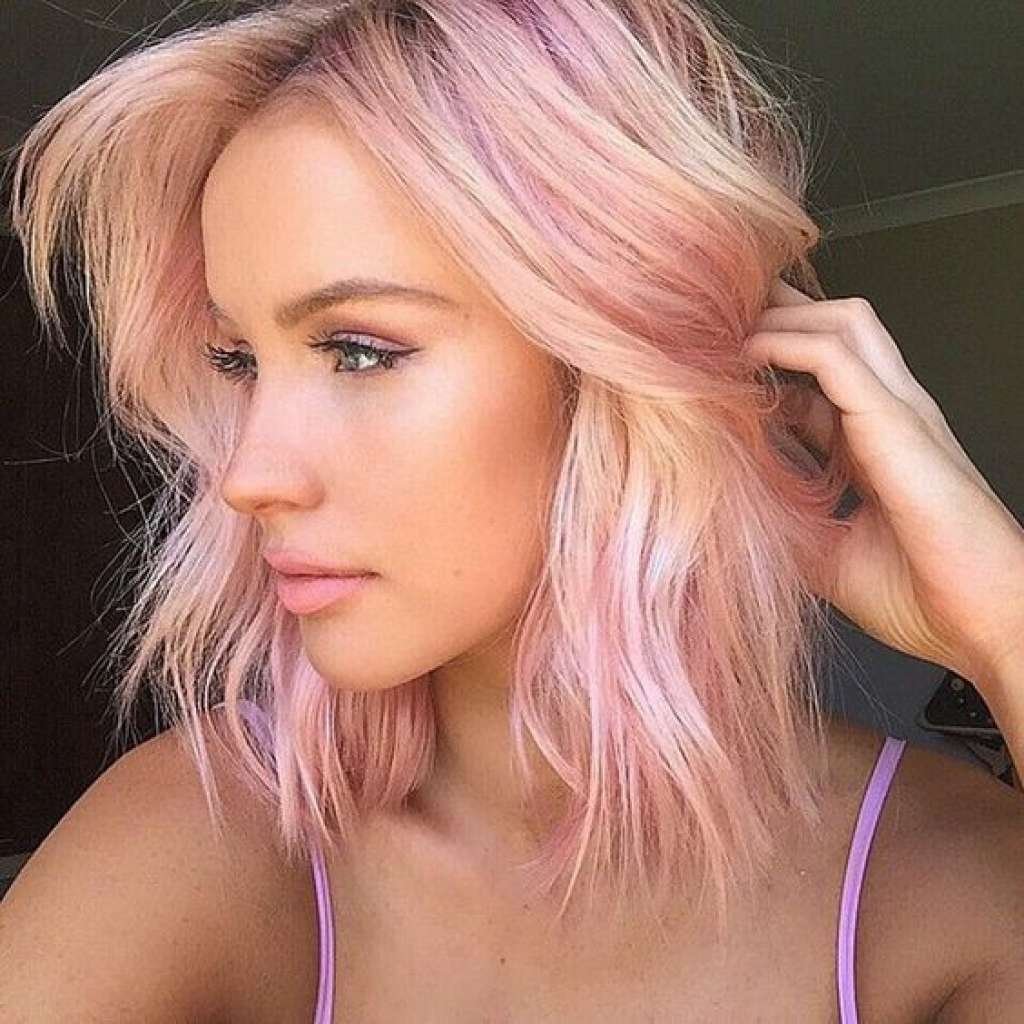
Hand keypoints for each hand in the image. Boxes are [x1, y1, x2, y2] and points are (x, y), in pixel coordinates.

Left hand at [742, 278, 1023, 691]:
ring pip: (842, 323)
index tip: (711, 368)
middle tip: (717, 322)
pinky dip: (787, 345)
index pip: (818, 378)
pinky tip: (747, 355)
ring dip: (782, 318)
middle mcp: (887, 417)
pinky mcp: (896, 420)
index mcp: (872, 444)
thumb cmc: (920, 597)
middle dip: (778, 315)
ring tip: (728, 330)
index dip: (767, 362)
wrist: (982, 623)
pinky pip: (835, 357)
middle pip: (836, 329)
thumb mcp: (828, 557)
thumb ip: (788, 526)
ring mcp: (898, 412)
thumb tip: (735, 519)